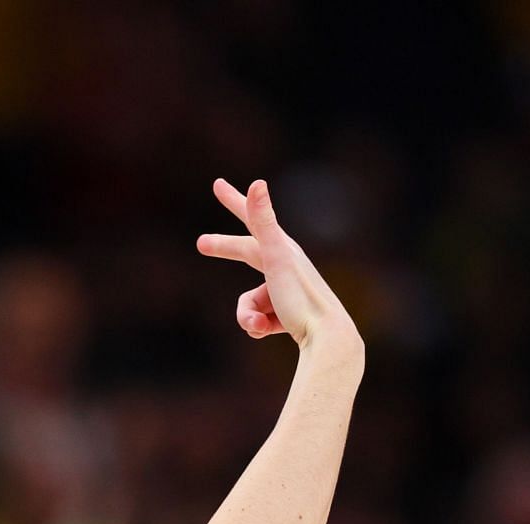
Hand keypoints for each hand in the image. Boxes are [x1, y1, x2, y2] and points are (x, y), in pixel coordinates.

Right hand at [196, 178, 357, 350]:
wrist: (327, 336)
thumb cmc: (300, 297)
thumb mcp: (276, 257)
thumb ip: (263, 221)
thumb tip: (257, 182)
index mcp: (282, 249)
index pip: (252, 219)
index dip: (233, 201)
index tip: (217, 185)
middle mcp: (285, 265)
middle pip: (247, 253)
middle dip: (225, 250)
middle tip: (201, 244)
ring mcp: (285, 289)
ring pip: (248, 301)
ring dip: (246, 316)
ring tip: (260, 325)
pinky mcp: (287, 314)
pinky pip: (259, 319)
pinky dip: (257, 328)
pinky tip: (270, 332)